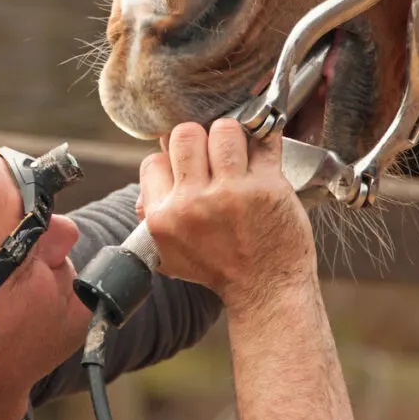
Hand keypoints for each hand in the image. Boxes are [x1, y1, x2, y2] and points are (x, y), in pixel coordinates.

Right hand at [137, 118, 315, 309]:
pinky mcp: (266, 186)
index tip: (188, 167)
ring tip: (238, 150)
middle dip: (199, 138)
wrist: (266, 290)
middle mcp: (193, 203)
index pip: (154, 161)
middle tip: (212, 153)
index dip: (171, 160)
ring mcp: (231, 193)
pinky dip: (265, 137)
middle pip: (185, 134)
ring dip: (232, 135)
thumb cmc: (220, 269)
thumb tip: (154, 172)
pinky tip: (263, 145)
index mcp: (163, 218)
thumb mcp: (169, 253)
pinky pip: (264, 141)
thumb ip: (152, 214)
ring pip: (223, 129)